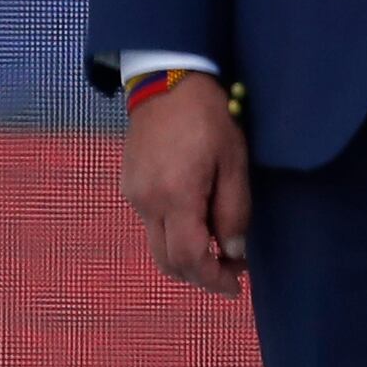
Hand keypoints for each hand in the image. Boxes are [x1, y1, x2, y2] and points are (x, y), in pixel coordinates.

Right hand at [118, 77, 252, 294]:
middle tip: (231, 272)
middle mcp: (147, 202)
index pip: (190, 259)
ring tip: (217, 248)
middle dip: (200, 276)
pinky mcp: (129, 185)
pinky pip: (150, 225)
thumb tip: (234, 252)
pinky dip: (173, 236)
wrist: (166, 80)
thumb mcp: (234, 162)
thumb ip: (234, 211)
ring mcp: (133, 195)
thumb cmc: (208, 117)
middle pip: (168, 262)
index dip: (214, 280)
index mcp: (175, 197)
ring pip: (157, 247)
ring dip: (186, 258)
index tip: (237, 286)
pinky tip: (196, 222)